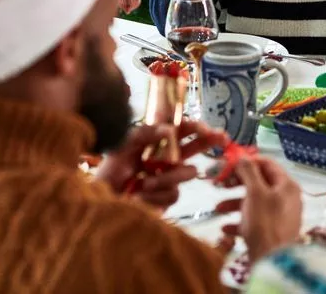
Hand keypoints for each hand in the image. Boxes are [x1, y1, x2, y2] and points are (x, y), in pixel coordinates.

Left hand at [96, 119, 225, 209]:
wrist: (102, 198)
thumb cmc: (111, 169)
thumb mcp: (124, 144)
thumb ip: (146, 133)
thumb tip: (170, 130)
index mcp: (157, 141)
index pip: (182, 129)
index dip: (197, 128)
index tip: (208, 131)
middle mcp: (167, 158)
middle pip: (196, 147)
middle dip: (209, 141)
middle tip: (222, 138)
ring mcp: (170, 178)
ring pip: (187, 172)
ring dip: (167, 177)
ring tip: (144, 182)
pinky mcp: (167, 198)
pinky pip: (174, 193)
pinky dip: (156, 194)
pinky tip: (141, 195)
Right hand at [215, 157, 302, 262]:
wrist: (273, 262)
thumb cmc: (265, 223)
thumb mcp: (255, 193)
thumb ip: (248, 171)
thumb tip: (243, 156)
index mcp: (286, 185)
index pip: (267, 163)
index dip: (247, 161)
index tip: (228, 164)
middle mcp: (286, 198)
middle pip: (258, 183)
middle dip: (236, 184)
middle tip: (219, 184)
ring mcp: (280, 216)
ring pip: (254, 202)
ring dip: (233, 203)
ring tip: (217, 208)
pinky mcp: (273, 232)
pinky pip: (254, 221)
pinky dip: (239, 222)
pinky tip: (225, 228)